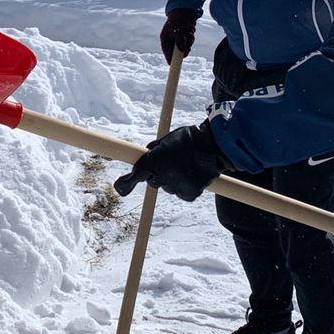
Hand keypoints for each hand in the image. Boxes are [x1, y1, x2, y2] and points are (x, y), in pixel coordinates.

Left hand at [113, 122, 229, 201]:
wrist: (213, 146)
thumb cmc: (188, 139)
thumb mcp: (166, 139)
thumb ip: (152, 150)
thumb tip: (144, 157)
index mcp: (154, 161)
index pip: (137, 175)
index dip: (127, 182)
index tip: (120, 187)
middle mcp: (162, 176)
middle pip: (154, 181)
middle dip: (159, 175)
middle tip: (171, 164)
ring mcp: (176, 187)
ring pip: (168, 187)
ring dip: (173, 180)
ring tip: (185, 167)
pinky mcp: (189, 194)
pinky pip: (182, 193)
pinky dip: (185, 187)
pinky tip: (191, 175)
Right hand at [160, 9, 198, 63]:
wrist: (186, 10)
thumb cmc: (179, 19)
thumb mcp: (179, 30)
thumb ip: (180, 41)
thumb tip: (182, 51)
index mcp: (165, 37)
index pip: (166, 50)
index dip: (169, 58)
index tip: (172, 65)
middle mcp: (170, 39)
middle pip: (176, 51)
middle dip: (183, 49)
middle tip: (188, 49)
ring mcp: (177, 38)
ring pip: (183, 47)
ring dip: (188, 42)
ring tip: (190, 33)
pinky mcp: (183, 36)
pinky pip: (188, 42)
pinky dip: (191, 38)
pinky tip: (191, 31)